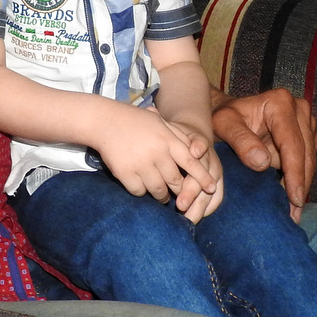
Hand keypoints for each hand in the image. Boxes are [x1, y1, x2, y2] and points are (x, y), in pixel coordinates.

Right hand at [94, 106, 216, 202]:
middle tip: (180, 195)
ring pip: (159, 190)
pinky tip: (141, 185)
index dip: (202, 178)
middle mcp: (156, 153)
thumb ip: (179, 137)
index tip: (211, 189)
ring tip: (161, 195)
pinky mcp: (124, 173)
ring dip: (162, 195)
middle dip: (180, 191)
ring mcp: (140, 164)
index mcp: (167, 139)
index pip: (191, 163)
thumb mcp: (161, 123)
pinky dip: (142, 191)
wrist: (104, 121)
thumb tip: (198, 153)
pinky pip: (139, 191)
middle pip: (176, 181)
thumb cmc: (136, 121)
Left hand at [166, 125, 223, 223]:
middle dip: (192, 191)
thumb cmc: (170, 136)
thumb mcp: (167, 127)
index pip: (198, 149)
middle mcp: (209, 159)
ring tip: (187, 218)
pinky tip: (195, 219)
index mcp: (197, 143)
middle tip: (180, 204)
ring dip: (199, 205)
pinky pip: (214, 200)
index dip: (193, 155)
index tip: (190, 162)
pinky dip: (205, 209)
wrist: (189, 141)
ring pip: (212, 192)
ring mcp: (213, 172)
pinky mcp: (214, 185)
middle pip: (205, 176)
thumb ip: (159, 120)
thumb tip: (150, 110)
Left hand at [211, 87, 316, 220]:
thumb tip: (262, 163)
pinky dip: (299, 180)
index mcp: (280, 103)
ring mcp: (305, 122)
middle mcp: (298, 109)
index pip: (292, 143)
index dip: (295, 173)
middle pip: (305, 153)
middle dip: (300, 184)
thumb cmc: (223, 119)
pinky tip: (292, 201)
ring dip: (302, 186)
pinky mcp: (306, 135)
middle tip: (293, 214)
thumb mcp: (223, 125)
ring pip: (310, 159)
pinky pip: (306, 161)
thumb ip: (239, 140)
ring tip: (293, 213)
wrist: (228, 114)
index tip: (294, 198)